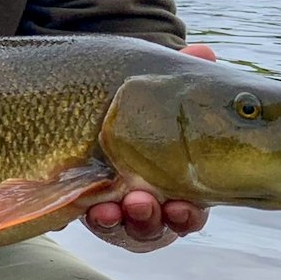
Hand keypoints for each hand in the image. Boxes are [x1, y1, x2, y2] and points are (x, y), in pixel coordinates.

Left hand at [83, 41, 215, 252]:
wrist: (75, 99)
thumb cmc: (130, 97)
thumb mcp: (153, 82)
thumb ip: (180, 70)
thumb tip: (205, 52)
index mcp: (184, 172)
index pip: (196, 202)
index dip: (192, 211)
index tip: (188, 205)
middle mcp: (158, 194)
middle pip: (171, 221)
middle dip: (170, 219)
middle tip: (167, 207)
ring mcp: (125, 202)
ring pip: (139, 227)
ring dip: (139, 220)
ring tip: (133, 203)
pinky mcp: (94, 204)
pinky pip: (103, 221)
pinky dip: (104, 218)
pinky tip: (98, 207)